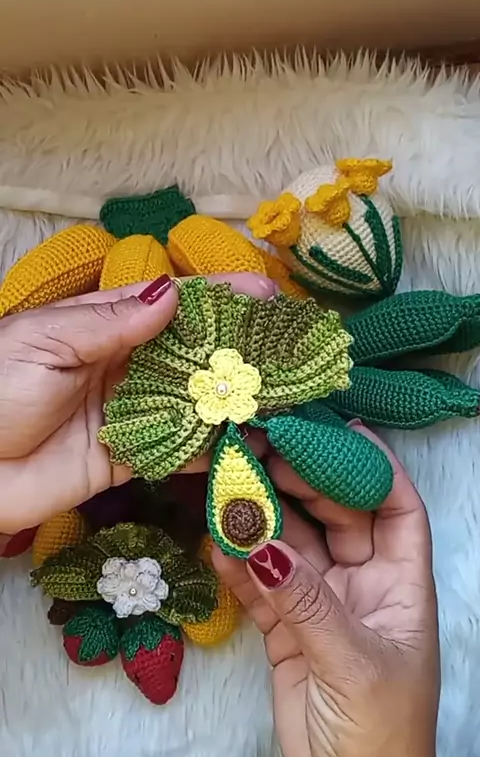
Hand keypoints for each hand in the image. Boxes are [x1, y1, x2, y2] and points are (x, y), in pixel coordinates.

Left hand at [0, 272, 275, 533]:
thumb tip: (171, 295)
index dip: (219, 298)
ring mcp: (131, 413)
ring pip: (193, 402)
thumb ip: (110, 324)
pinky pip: (177, 451)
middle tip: (290, 351)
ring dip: (234, 399)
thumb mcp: (45, 342)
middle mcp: (126, 366)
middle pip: (193, 353)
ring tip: (284, 396)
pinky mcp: (128, 461)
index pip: (172, 305)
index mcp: (103, 326)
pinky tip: (247, 443)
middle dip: (240, 350)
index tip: (266, 296)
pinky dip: (211, 448)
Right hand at [213, 424, 439, 756]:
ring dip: (260, 519)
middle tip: (259, 450)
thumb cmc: (380, 731)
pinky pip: (261, 582)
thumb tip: (258, 540)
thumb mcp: (353, 662)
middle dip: (301, 481)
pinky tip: (216, 544)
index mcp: (401, 582)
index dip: (374, 465)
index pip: (397, 507)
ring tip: (226, 487)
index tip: (337, 430)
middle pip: (334, 513)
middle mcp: (363, 581)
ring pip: (291, 543)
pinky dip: (239, 564)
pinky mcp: (287, 625)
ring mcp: (322, 600)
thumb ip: (305, 601)